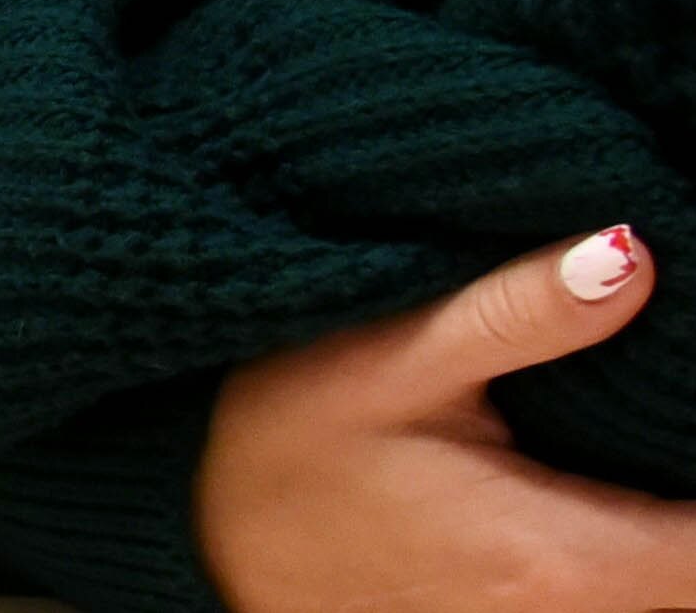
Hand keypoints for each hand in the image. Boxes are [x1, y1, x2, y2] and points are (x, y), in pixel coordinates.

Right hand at [201, 228, 695, 612]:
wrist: (186, 521)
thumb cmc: (278, 438)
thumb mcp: (388, 355)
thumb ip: (518, 312)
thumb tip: (633, 253)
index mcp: (565, 553)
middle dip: (695, 503)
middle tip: (671, 398)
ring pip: (662, 599)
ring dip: (670, 539)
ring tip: (643, 451)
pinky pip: (613, 607)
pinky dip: (634, 564)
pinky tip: (603, 493)